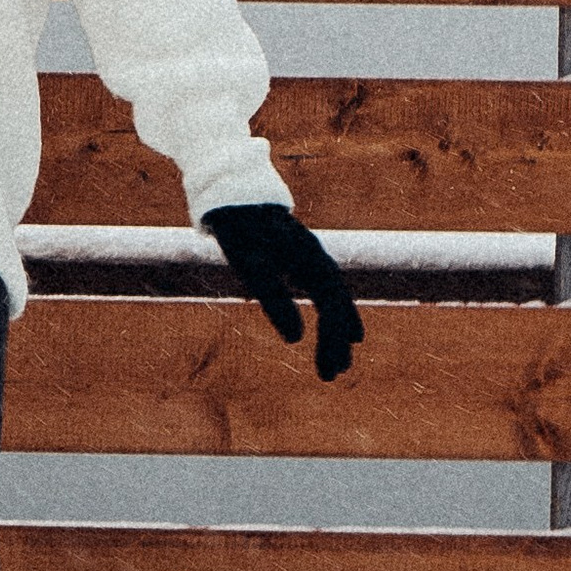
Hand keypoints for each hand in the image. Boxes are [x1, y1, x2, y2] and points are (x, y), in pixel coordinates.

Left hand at [203, 204, 362, 380]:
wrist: (232, 195)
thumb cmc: (240, 231)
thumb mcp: (252, 266)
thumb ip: (273, 298)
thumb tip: (295, 338)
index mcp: (312, 260)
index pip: (332, 306)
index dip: (333, 338)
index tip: (329, 368)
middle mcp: (318, 259)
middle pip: (338, 304)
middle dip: (337, 340)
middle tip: (333, 375)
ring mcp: (311, 258)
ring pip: (334, 298)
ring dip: (337, 330)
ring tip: (338, 362)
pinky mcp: (299, 258)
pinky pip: (325, 290)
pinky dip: (331, 311)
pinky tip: (328, 325)